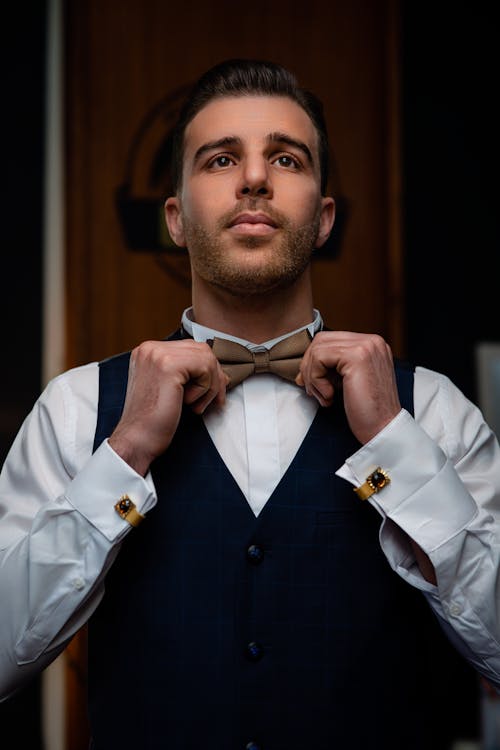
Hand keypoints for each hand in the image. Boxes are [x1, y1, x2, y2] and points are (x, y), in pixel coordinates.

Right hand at [109, 340, 226, 474]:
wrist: (137, 440)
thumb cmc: (152, 422)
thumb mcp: (170, 389)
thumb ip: (187, 374)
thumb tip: (221, 373)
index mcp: (148, 352)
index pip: (191, 348)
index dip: (207, 371)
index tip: (213, 393)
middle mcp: (150, 349)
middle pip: (201, 350)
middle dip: (214, 377)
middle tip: (214, 400)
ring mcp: (158, 354)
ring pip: (206, 358)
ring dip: (211, 385)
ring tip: (197, 405)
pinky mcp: (168, 365)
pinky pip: (205, 368)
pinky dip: (205, 388)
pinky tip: (189, 403)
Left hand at [296, 331, 401, 444]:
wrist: (383, 429)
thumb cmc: (367, 412)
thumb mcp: (349, 381)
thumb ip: (335, 367)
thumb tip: (306, 363)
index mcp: (372, 346)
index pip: (331, 340)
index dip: (314, 361)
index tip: (310, 384)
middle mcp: (372, 341)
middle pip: (322, 340)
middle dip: (309, 366)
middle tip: (313, 391)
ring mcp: (366, 346)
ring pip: (318, 349)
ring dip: (312, 376)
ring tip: (323, 397)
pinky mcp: (357, 356)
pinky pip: (319, 358)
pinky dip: (316, 379)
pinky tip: (329, 396)